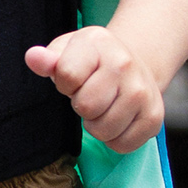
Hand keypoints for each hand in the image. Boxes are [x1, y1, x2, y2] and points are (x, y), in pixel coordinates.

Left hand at [25, 26, 164, 153]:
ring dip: (96, 125)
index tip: (72, 80)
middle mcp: (125, 64)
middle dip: (81, 106)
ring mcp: (142, 91)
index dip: (64, 84)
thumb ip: (48, 59)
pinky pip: (122, 145)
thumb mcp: (67, 51)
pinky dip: (114, 139)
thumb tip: (33, 57)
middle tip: (89, 95)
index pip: (67, 76)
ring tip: (102, 107)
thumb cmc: (91, 60)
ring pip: (103, 130)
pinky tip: (117, 119)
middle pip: (86, 107)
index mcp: (98, 42)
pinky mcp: (154, 117)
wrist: (134, 63)